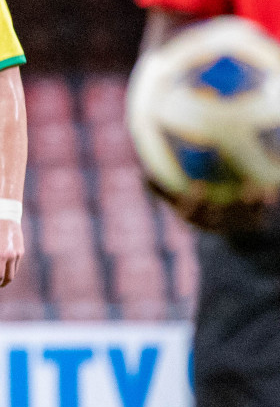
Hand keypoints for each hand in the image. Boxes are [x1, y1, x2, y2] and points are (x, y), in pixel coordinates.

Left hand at [0, 217, 24, 288]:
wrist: (8, 221)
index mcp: (1, 256)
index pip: (0, 276)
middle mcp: (11, 257)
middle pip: (9, 277)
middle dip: (3, 284)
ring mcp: (18, 255)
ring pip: (14, 272)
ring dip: (8, 278)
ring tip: (0, 280)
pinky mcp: (22, 252)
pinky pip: (16, 265)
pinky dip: (11, 270)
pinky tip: (6, 270)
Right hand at [148, 179, 277, 234]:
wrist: (234, 232)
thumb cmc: (203, 212)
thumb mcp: (180, 203)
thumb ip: (162, 191)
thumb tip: (140, 175)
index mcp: (195, 218)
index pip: (190, 213)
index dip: (193, 202)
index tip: (198, 186)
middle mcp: (214, 224)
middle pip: (217, 217)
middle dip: (220, 204)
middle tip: (235, 188)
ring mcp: (235, 225)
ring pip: (241, 215)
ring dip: (247, 202)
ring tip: (252, 187)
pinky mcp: (254, 224)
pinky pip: (261, 213)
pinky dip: (264, 201)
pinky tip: (269, 190)